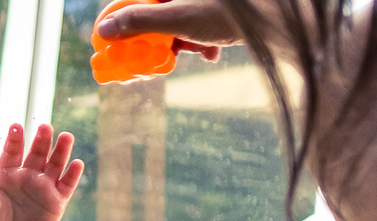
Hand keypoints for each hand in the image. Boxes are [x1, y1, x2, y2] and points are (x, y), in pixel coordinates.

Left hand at [0, 124, 83, 220]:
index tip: (15, 126)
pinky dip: (72, 175)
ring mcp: (43, 187)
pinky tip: (77, 164)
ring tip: (66, 137)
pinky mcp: (56, 201)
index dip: (14, 140)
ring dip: (61, 151)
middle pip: (36, 153)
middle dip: (41, 140)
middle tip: (45, 127)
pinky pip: (66, 185)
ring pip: (54, 164)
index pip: (11, 153)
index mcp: (7, 174)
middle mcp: (27, 176)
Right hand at [96, 0, 241, 61]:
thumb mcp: (177, 18)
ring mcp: (198, 3)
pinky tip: (212, 51)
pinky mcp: (214, 11)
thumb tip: (103, 30)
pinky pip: (198, 23)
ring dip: (183, 42)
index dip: (122, 24)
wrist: (273, 14)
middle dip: (160, 39)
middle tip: (159, 59)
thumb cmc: (226, 12)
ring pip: (177, 21)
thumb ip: (139, 22)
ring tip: (200, 50)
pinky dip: (202, 39)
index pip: (132, 2)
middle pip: (156, 14)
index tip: (115, 46)